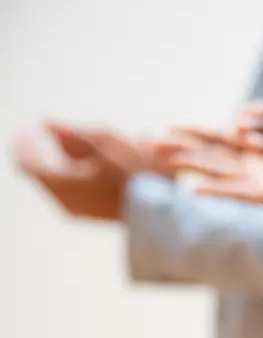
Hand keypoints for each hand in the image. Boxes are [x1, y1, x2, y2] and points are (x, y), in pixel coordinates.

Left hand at [13, 123, 159, 220]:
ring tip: (79, 148)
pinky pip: (71, 193)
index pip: (26, 162)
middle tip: (56, 134)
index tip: (29, 129)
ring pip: (57, 183)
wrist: (163, 208)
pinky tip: (94, 166)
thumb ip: (71, 131)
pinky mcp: (93, 215)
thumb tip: (46, 123)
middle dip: (44, 152)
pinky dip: (74, 177)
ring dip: (62, 164)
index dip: (24, 143)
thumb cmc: (136, 172)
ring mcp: (78, 211)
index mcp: (61, 183)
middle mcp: (64, 201)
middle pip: (41, 174)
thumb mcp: (104, 141)